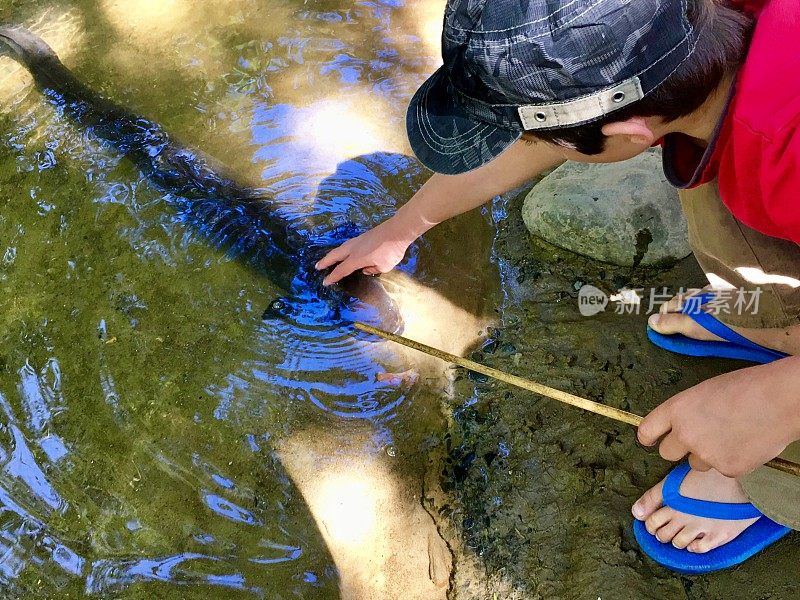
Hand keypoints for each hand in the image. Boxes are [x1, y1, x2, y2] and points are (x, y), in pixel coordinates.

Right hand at [315, 216, 417, 284]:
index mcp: (356, 259)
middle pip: (335, 255)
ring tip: (328, 259)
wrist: (397, 231)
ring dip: (332, 254)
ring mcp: (357, 241)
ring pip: (340, 248)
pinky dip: (341, 250)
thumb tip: (365, 269)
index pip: (341, 270)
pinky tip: (344, 251)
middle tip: (317, 267)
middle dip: (325, 262)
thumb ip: (372, 270)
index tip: (325, 282)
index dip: (332, 277)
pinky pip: (347, 245)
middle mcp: (353, 249)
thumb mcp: (384, 267)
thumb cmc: (390, 251)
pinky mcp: (362, 236)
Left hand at [637, 357, 799, 477]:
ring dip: (706, 456)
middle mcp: (685, 434)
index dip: (648, 437)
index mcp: (676, 409)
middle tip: (696, 441)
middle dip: (678, 449)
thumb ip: (688, 411)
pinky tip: (746, 445)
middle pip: (667, 453)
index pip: (647, 430)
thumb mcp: (705, 392)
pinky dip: (731, 461)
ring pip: (695, 464)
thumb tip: (683, 425)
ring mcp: (706, 454)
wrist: (780, 400)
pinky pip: (722, 470)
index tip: (650, 441)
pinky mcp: (727, 469)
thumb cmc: (746, 387)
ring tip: (730, 437)